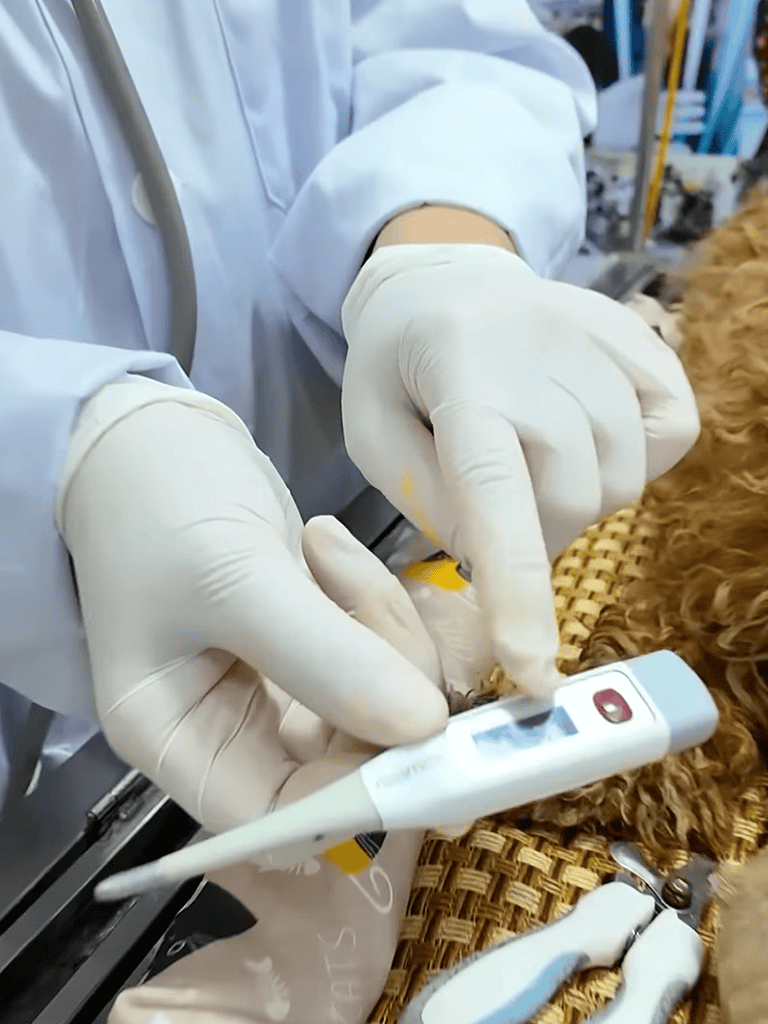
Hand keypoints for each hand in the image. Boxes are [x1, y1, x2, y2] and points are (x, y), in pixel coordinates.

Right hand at [108, 510, 437, 1023]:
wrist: (152, 429)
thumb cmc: (160, 505)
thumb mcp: (237, 581)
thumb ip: (325, 660)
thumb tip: (424, 730)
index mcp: (178, 740)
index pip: (273, 816)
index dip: (354, 801)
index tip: (428, 750)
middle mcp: (228, 729)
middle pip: (339, 763)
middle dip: (380, 696)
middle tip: (382, 618)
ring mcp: (277, 685)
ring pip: (373, 703)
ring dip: (378, 631)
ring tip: (325, 551)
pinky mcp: (314, 642)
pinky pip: (375, 650)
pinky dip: (371, 605)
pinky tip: (324, 545)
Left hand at [341, 243, 698, 697]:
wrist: (447, 281)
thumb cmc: (396, 368)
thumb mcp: (369, 431)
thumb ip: (422, 497)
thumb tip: (494, 552)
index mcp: (460, 376)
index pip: (495, 492)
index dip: (517, 588)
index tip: (532, 670)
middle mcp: (542, 353)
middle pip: (572, 500)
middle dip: (535, 540)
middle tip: (499, 522)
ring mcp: (602, 338)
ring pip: (624, 476)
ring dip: (579, 502)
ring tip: (535, 469)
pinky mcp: (644, 338)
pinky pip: (674, 430)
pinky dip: (639, 459)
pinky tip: (586, 441)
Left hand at [594, 75, 705, 150]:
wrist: (595, 120)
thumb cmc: (609, 101)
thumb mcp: (626, 88)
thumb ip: (640, 83)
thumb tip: (653, 76)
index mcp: (650, 100)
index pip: (673, 99)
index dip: (687, 98)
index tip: (701, 97)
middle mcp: (651, 115)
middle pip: (675, 114)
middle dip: (690, 113)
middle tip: (703, 112)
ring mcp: (647, 129)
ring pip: (671, 127)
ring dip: (686, 127)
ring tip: (700, 126)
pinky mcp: (641, 142)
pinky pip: (659, 145)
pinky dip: (671, 147)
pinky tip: (684, 148)